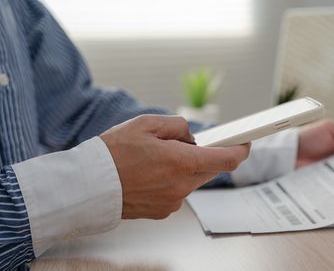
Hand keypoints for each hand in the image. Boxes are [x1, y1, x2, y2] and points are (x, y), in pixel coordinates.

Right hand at [100, 115, 249, 218]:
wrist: (87, 186)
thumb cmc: (112, 154)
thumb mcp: (146, 124)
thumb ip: (177, 126)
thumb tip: (191, 136)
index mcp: (181, 163)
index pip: (226, 159)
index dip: (240, 150)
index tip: (245, 143)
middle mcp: (181, 186)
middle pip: (210, 170)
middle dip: (206, 155)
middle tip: (192, 143)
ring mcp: (173, 201)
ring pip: (192, 180)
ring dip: (185, 168)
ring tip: (158, 157)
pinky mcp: (163, 211)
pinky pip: (177, 192)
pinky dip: (172, 181)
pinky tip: (151, 173)